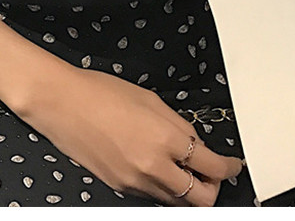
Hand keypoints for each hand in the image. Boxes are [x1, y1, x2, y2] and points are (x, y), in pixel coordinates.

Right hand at [16, 65, 243, 205]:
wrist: (62, 103)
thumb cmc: (101, 92)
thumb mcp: (150, 99)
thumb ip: (178, 125)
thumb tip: (194, 143)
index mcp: (166, 139)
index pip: (212, 167)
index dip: (229, 167)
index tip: (233, 164)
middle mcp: (154, 167)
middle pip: (201, 198)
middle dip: (213, 187)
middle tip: (213, 172)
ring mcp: (136, 182)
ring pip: (176, 201)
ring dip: (186, 189)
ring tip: (183, 168)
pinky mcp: (119, 187)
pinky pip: (152, 194)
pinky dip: (162, 186)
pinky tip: (156, 165)